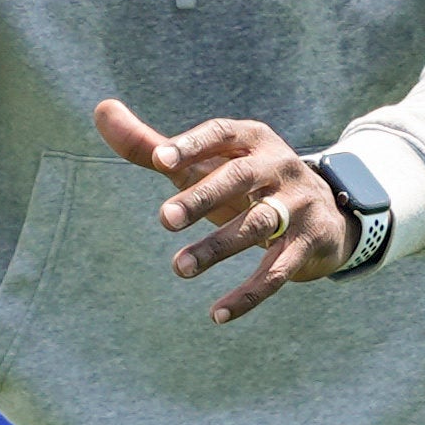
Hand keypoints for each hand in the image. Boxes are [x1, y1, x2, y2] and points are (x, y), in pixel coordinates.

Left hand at [97, 98, 349, 320]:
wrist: (323, 216)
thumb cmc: (244, 185)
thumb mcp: (204, 165)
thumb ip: (151, 145)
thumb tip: (101, 110)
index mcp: (252, 140)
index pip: (221, 134)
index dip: (191, 145)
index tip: (159, 161)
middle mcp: (279, 166)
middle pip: (239, 178)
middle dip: (201, 197)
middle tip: (164, 219)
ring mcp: (298, 204)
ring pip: (257, 225)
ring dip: (218, 247)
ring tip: (179, 268)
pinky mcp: (309, 242)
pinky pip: (277, 272)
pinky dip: (248, 295)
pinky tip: (217, 315)